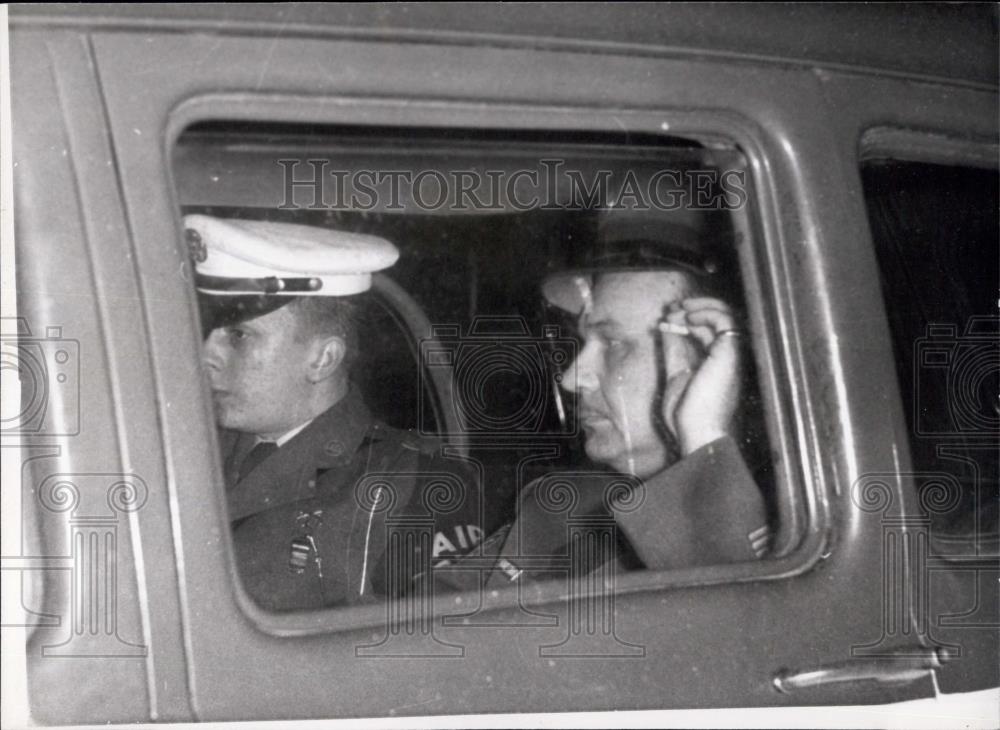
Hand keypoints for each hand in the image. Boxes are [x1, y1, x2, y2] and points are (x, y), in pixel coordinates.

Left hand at [660, 297, 741, 455]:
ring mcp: (731, 354)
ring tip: (680, 308)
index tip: (668, 316)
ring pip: (727, 315)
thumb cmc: (688, 414)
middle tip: (673, 307)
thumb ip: (673, 349)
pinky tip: (688, 317)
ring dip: (701, 307)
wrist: (697, 432)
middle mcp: (729, 357)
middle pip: (720, 320)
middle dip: (695, 309)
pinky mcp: (730, 352)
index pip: (709, 331)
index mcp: (718, 364)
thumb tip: (667, 325)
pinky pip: (725, 320)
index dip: (689, 318)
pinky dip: (706, 312)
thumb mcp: (675, 373)